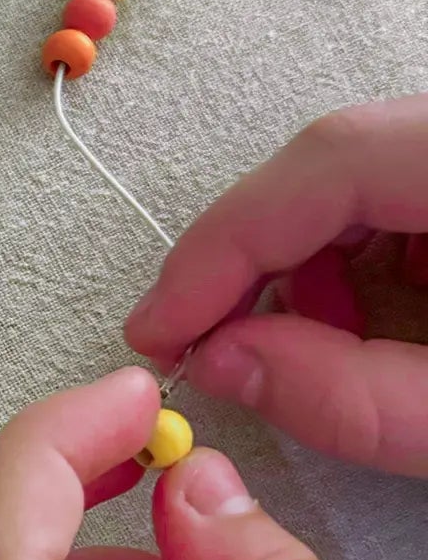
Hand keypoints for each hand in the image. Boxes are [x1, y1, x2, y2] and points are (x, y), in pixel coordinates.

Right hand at [126, 96, 427, 474]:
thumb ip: (360, 397)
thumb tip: (225, 364)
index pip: (324, 165)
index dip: (223, 247)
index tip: (160, 329)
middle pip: (331, 163)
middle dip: (256, 258)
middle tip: (202, 344)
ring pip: (359, 173)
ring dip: (309, 260)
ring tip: (303, 348)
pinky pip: (400, 189)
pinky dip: (363, 255)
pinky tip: (369, 324)